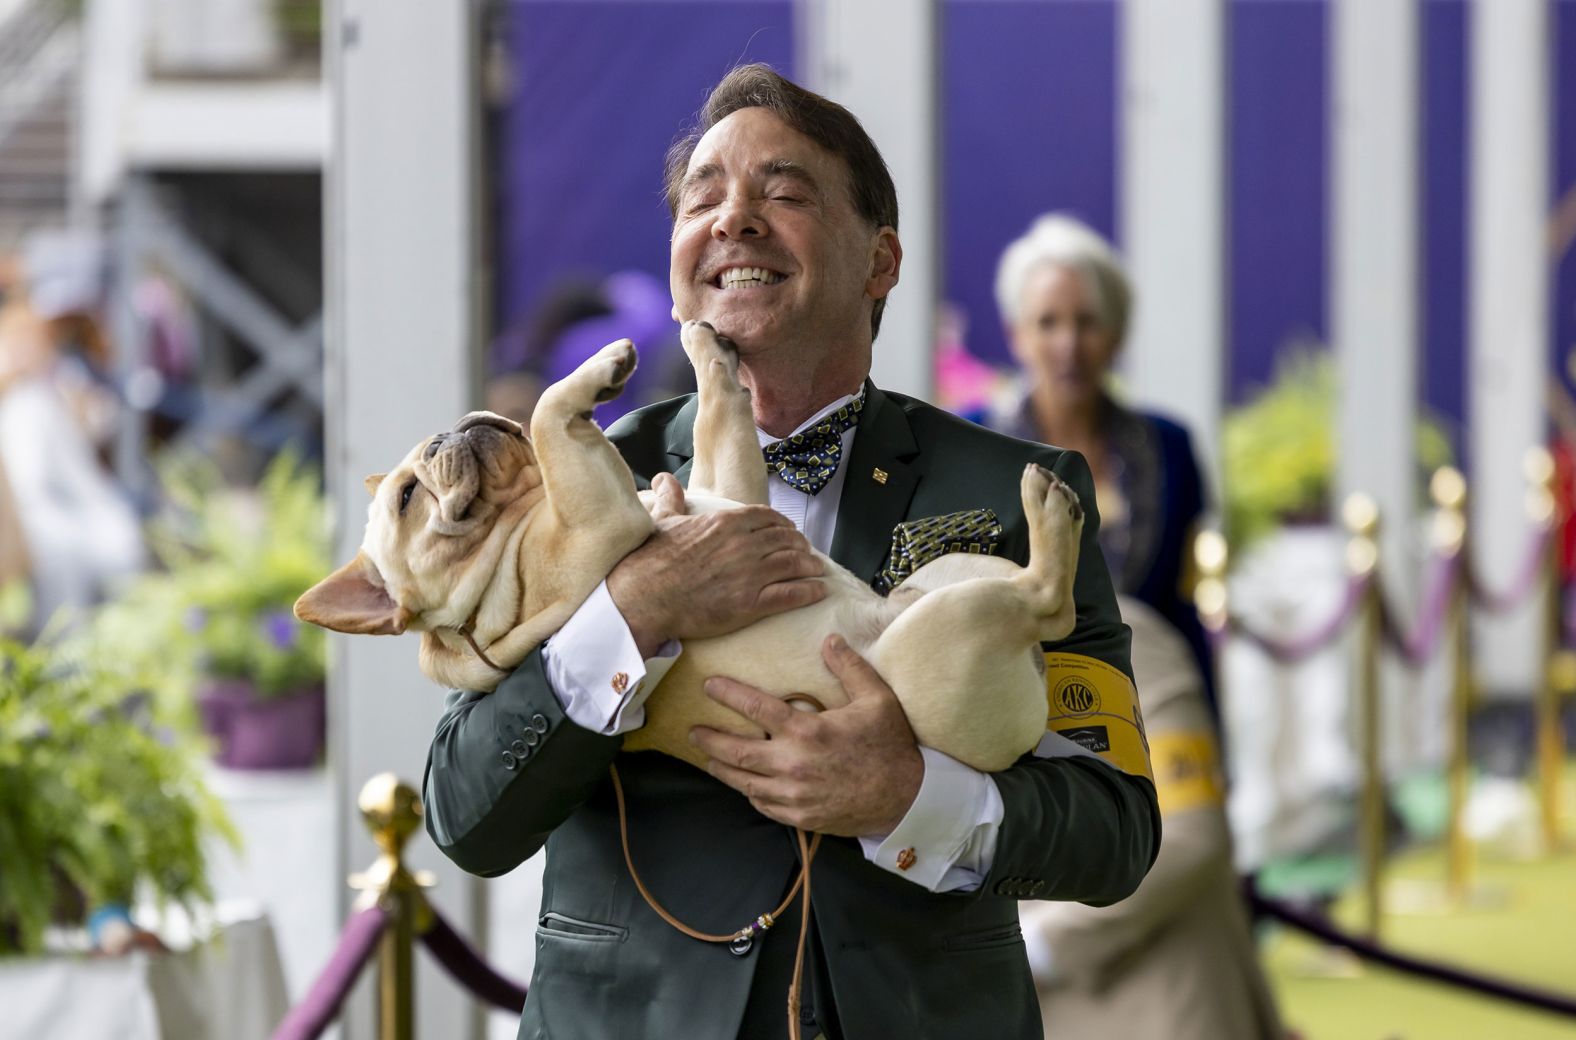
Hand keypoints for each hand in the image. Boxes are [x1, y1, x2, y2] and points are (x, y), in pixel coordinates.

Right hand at [608, 472, 824, 656]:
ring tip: (816, 569)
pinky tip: (819, 591)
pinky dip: (809, 591)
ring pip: (793, 563)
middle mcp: (744, 544)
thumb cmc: (651, 561)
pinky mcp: (751, 603)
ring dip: (810, 565)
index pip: (767, 517)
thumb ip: (670, 498)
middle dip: (799, 544)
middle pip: (785, 539)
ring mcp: (750, 574)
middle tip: (806, 551)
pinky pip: (791, 594)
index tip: (789, 530)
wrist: (644, 598)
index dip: (783, 523)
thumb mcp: (662, 521)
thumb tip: (663, 479)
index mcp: (726, 522)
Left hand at [690, 634, 924, 835]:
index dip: (729, 694)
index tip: (709, 685)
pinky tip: (743, 784)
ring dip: (721, 769)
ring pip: (744, 782)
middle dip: (711, 739)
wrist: (907, 798)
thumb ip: (849, 667)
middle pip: (737, 752)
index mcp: (808, 732)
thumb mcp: (876, 699)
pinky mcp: (799, 817)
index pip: (756, 708)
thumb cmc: (890, 746)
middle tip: (693, 730)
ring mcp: (794, 795)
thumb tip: (829, 639)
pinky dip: (749, 793)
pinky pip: (763, 806)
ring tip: (707, 757)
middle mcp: (793, 765)